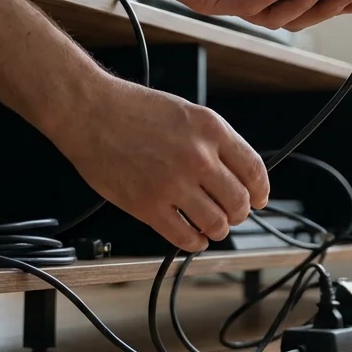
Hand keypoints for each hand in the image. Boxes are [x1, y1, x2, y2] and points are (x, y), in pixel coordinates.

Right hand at [50, 73, 269, 251]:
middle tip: (232, 214)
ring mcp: (173, 184)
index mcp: (211, 130)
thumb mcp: (186, 113)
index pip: (253, 170)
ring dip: (218, 229)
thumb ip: (213, 141)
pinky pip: (185, 237)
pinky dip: (195, 242)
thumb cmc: (132, 109)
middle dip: (239, 213)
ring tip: (211, 226)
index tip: (259, 199)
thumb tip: (235, 172)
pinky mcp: (149, 206)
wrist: (90, 112)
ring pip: (216, 223)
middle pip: (239, 202)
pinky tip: (193, 236)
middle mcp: (198, 157)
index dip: (261, 191)